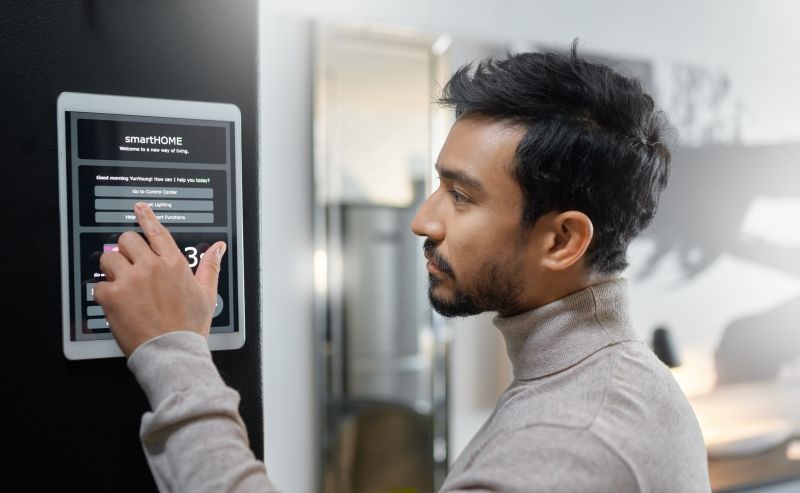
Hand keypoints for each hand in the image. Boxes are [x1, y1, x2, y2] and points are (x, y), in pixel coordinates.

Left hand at [94, 202, 225, 356]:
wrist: (171, 350)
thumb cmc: (189, 326)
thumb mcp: (207, 294)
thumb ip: (210, 267)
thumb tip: (218, 249)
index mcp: (174, 263)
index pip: (156, 231)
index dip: (146, 216)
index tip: (139, 208)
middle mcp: (151, 267)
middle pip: (127, 240)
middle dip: (127, 250)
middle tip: (130, 265)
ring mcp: (130, 280)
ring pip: (109, 257)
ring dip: (112, 269)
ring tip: (122, 285)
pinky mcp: (112, 296)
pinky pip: (99, 284)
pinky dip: (104, 292)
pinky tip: (117, 303)